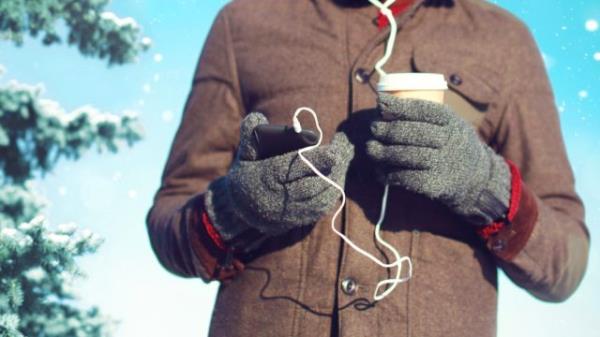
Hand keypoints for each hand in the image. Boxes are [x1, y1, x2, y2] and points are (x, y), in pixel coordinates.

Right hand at [205, 112, 354, 238]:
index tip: (333, 152)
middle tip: (341, 155)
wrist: (238, 208)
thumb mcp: (245, 153)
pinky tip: (334, 184)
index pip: (292, 168)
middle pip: (309, 186)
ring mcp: (284, 213)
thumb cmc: (247, 172)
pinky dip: (328, 198)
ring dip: (332, 183)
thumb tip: (258, 117)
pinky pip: (316, 212)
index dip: (315, 160)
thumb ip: (250, 134)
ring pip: (316, 200)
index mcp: (265, 177)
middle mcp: (275, 198)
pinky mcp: (292, 222)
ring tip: (340, 167)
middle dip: (328, 171)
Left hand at [366, 94, 510, 225]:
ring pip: (406, 155)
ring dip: (383, 152)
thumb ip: (426, 116)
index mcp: (452, 122)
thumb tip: (383, 105)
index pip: (424, 110)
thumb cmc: (453, 146)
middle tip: (374, 128)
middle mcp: (449, 142)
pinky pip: (407, 178)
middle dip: (387, 129)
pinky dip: (389, 175)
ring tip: (370, 149)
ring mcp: (443, 164)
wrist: (477, 180)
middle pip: (412, 132)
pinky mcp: (436, 185)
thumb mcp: (451, 125)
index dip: (400, 106)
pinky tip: (380, 171)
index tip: (381, 104)